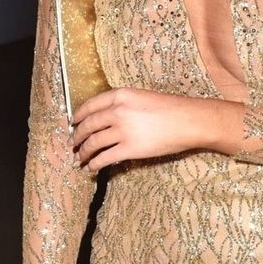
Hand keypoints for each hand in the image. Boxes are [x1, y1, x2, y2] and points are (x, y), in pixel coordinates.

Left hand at [72, 88, 222, 171]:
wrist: (189, 121)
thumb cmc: (172, 109)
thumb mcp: (142, 97)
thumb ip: (123, 104)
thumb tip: (108, 119)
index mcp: (120, 95)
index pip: (90, 105)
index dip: (78, 115)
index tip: (73, 122)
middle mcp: (117, 111)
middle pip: (88, 125)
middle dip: (77, 136)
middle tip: (72, 142)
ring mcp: (122, 130)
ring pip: (93, 142)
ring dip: (83, 151)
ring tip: (79, 157)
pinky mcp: (129, 149)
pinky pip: (105, 158)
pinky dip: (94, 164)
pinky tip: (91, 168)